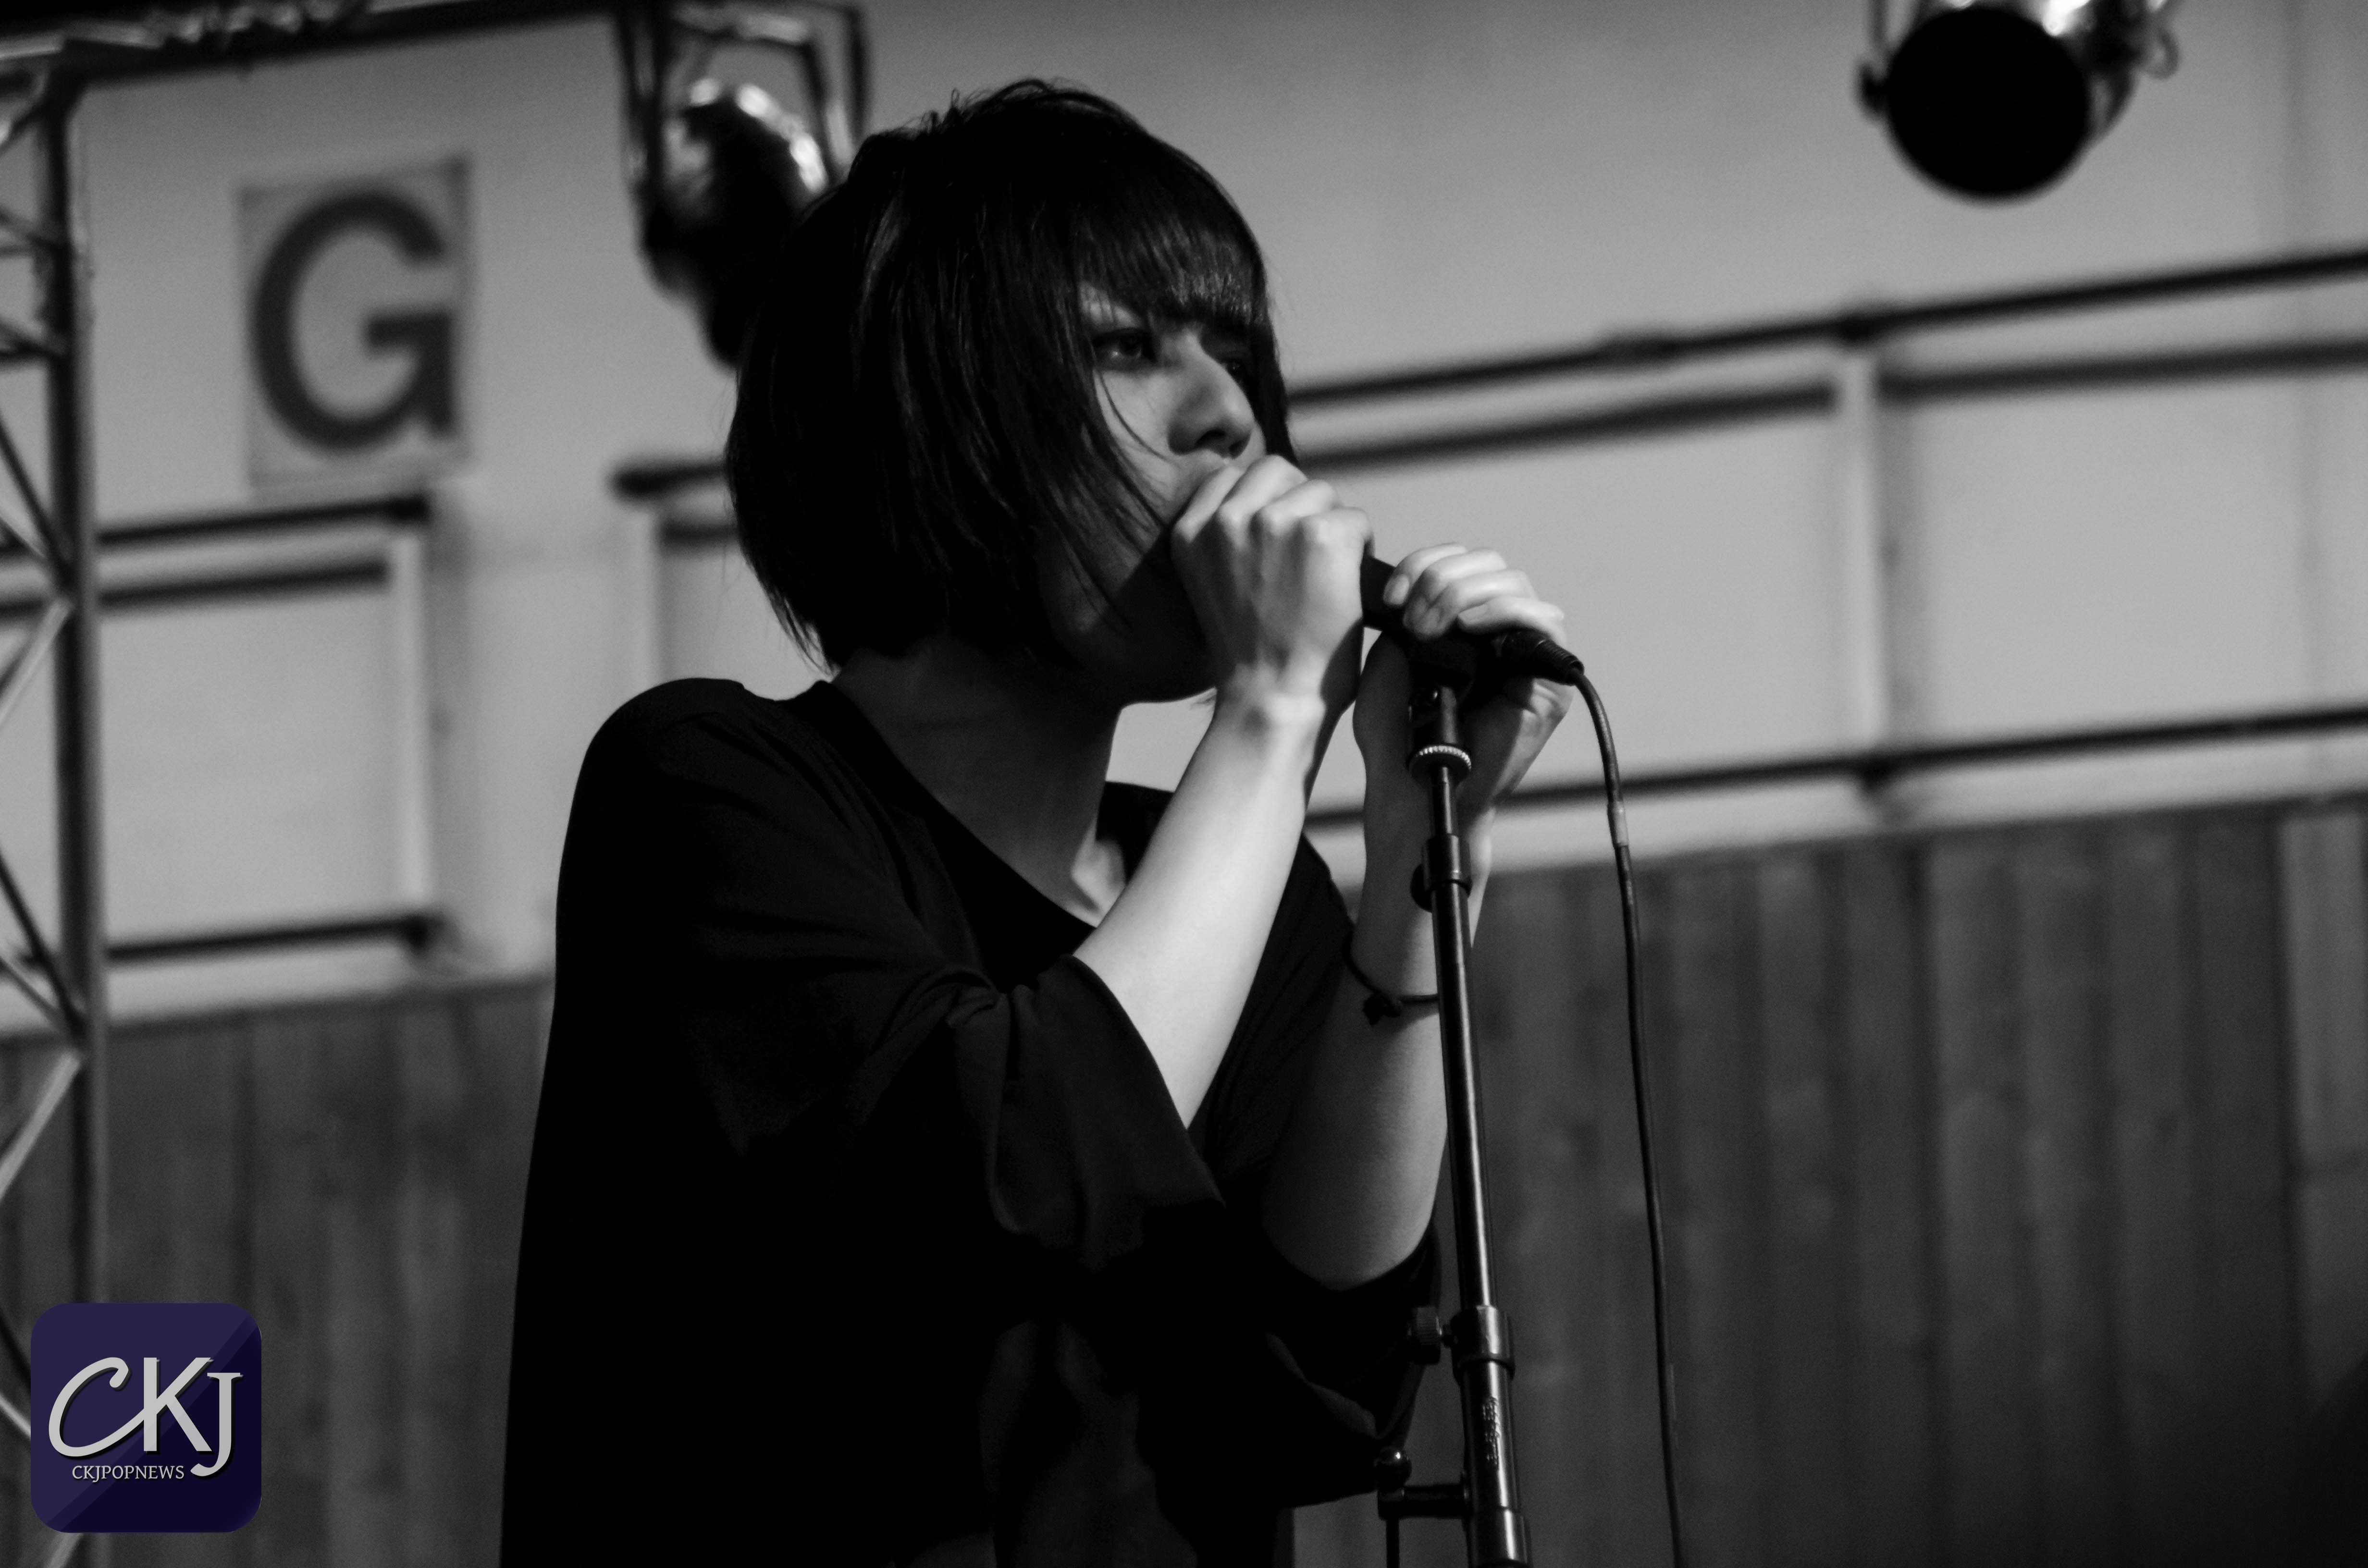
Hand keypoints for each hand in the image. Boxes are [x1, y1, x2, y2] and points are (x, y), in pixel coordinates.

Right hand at [1169, 456, 1368, 717]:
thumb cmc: (1250, 656)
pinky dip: (1361, 550)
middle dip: (1299, 503)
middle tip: (1309, 555)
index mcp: (1191, 531)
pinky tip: (1347, 587)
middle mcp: (1226, 519)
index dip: (1265, 500)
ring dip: (1332, 527)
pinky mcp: (1319, 534)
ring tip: (1326, 577)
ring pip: (1321, 492)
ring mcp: (1272, 522)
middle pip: (1278, 471)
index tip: (1278, 539)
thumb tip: (1271, 497)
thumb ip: (1228, 536)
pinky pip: (1354, 519)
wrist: (1271, 700)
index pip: (1234, 475)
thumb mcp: (1213, 583)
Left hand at [1352, 546, 1574, 835]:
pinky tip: (1469, 627)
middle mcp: (1500, 629)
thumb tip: (1427, 576)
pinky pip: (1544, 621)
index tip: (1390, 597)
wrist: (1408, 785)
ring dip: (1465, 593)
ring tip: (1430, 628)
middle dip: (1442, 579)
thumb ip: (1413, 609)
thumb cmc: (1395, 730)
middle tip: (1412, 619)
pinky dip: (1505, 611)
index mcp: (1463, 618)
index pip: (1460, 559)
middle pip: (1489, 563)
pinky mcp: (1550, 679)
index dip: (1425, 563)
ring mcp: (1528, 651)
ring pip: (1514, 583)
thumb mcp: (1391, 654)